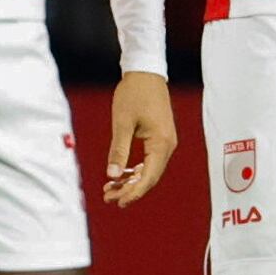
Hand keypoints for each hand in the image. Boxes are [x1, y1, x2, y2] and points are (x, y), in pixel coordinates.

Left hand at [99, 70, 178, 205]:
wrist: (146, 72)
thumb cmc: (134, 94)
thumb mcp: (122, 123)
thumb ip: (118, 150)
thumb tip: (112, 175)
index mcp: (161, 143)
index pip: (149, 177)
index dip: (133, 192)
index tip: (117, 202)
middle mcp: (167, 145)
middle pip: (150, 177)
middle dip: (130, 190)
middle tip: (108, 198)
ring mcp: (165, 142)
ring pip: (149, 170)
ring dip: (131, 181)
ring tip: (110, 189)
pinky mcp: (160, 138)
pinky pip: (149, 161)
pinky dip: (136, 170)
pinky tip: (121, 175)